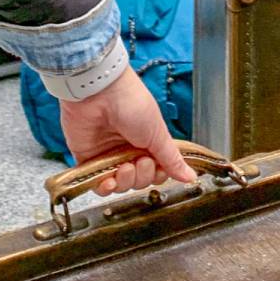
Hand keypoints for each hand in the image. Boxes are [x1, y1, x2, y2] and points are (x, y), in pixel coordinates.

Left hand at [58, 65, 195, 192]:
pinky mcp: (89, 159)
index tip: (157, 167)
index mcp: (147, 142)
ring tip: (125, 166)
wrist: (99, 92)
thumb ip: (171, 159)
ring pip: (120, 185)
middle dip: (141, 176)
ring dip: (125, 181)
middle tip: (140, 161)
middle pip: (139, 181)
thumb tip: (190, 177)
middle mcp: (128, 150)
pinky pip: (98, 185)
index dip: (157, 174)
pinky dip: (105, 188)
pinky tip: (109, 182)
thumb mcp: (157, 133)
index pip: (156, 171)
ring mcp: (108, 155)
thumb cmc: (131, 102)